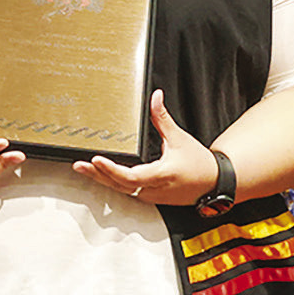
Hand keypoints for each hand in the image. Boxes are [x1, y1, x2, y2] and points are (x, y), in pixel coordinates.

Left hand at [71, 90, 219, 205]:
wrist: (214, 183)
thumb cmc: (199, 164)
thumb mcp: (179, 138)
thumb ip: (162, 118)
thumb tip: (155, 97)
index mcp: (161, 175)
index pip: (130, 176)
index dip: (111, 170)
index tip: (97, 160)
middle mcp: (154, 189)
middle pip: (120, 185)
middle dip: (98, 175)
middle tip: (79, 165)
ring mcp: (151, 196)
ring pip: (121, 190)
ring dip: (102, 179)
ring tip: (84, 168)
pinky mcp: (150, 197)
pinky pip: (128, 191)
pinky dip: (113, 182)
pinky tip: (101, 175)